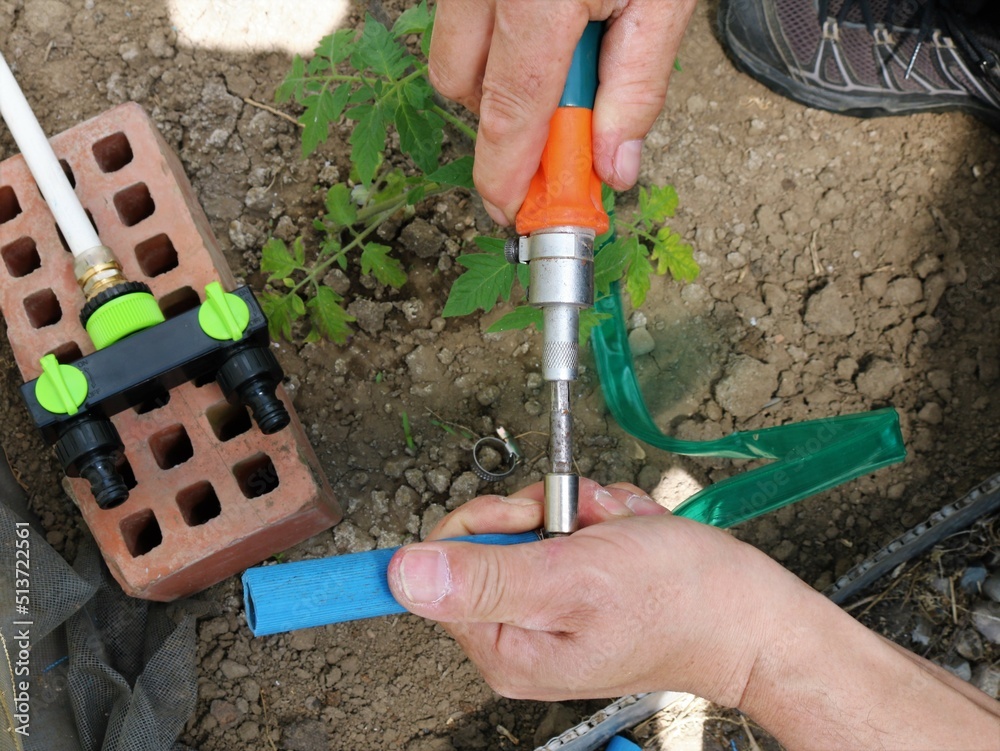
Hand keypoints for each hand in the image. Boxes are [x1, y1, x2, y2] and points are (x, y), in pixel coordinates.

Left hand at [386, 478, 792, 703]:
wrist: (748, 613)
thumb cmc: (678, 602)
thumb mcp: (572, 578)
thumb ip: (485, 577)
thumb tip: (404, 575)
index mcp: (505, 646)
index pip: (440, 566)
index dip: (482, 522)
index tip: (524, 515)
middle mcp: (520, 633)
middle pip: (489, 536)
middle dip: (544, 513)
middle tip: (584, 526)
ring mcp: (548, 609)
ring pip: (532, 523)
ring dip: (578, 513)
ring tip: (616, 535)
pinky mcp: (575, 587)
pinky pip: (565, 529)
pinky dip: (599, 520)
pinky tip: (628, 538)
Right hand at [429, 0, 697, 225]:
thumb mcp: (666, 1)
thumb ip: (638, 88)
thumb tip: (612, 168)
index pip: (510, 111)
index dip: (505, 175)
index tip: (512, 213)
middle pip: (462, 84)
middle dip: (502, 116)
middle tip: (562, 112)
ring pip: (452, 44)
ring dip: (497, 70)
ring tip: (561, 42)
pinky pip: (459, 7)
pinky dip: (495, 28)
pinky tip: (545, 8)